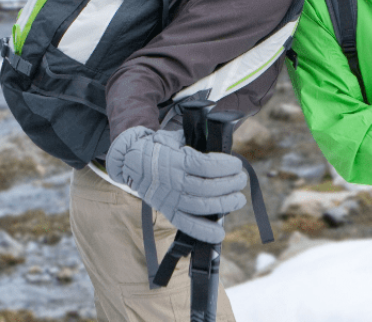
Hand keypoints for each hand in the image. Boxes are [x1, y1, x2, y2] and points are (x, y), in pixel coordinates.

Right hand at [107, 126, 247, 243]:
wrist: (129, 162)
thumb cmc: (156, 148)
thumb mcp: (172, 137)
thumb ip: (191, 140)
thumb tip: (215, 140)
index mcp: (175, 161)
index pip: (205, 166)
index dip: (225, 166)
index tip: (236, 165)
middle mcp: (173, 182)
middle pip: (208, 188)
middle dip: (230, 185)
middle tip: (241, 180)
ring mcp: (170, 199)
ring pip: (201, 207)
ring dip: (225, 205)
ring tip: (238, 199)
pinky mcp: (168, 211)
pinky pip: (186, 225)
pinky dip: (204, 232)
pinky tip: (219, 233)